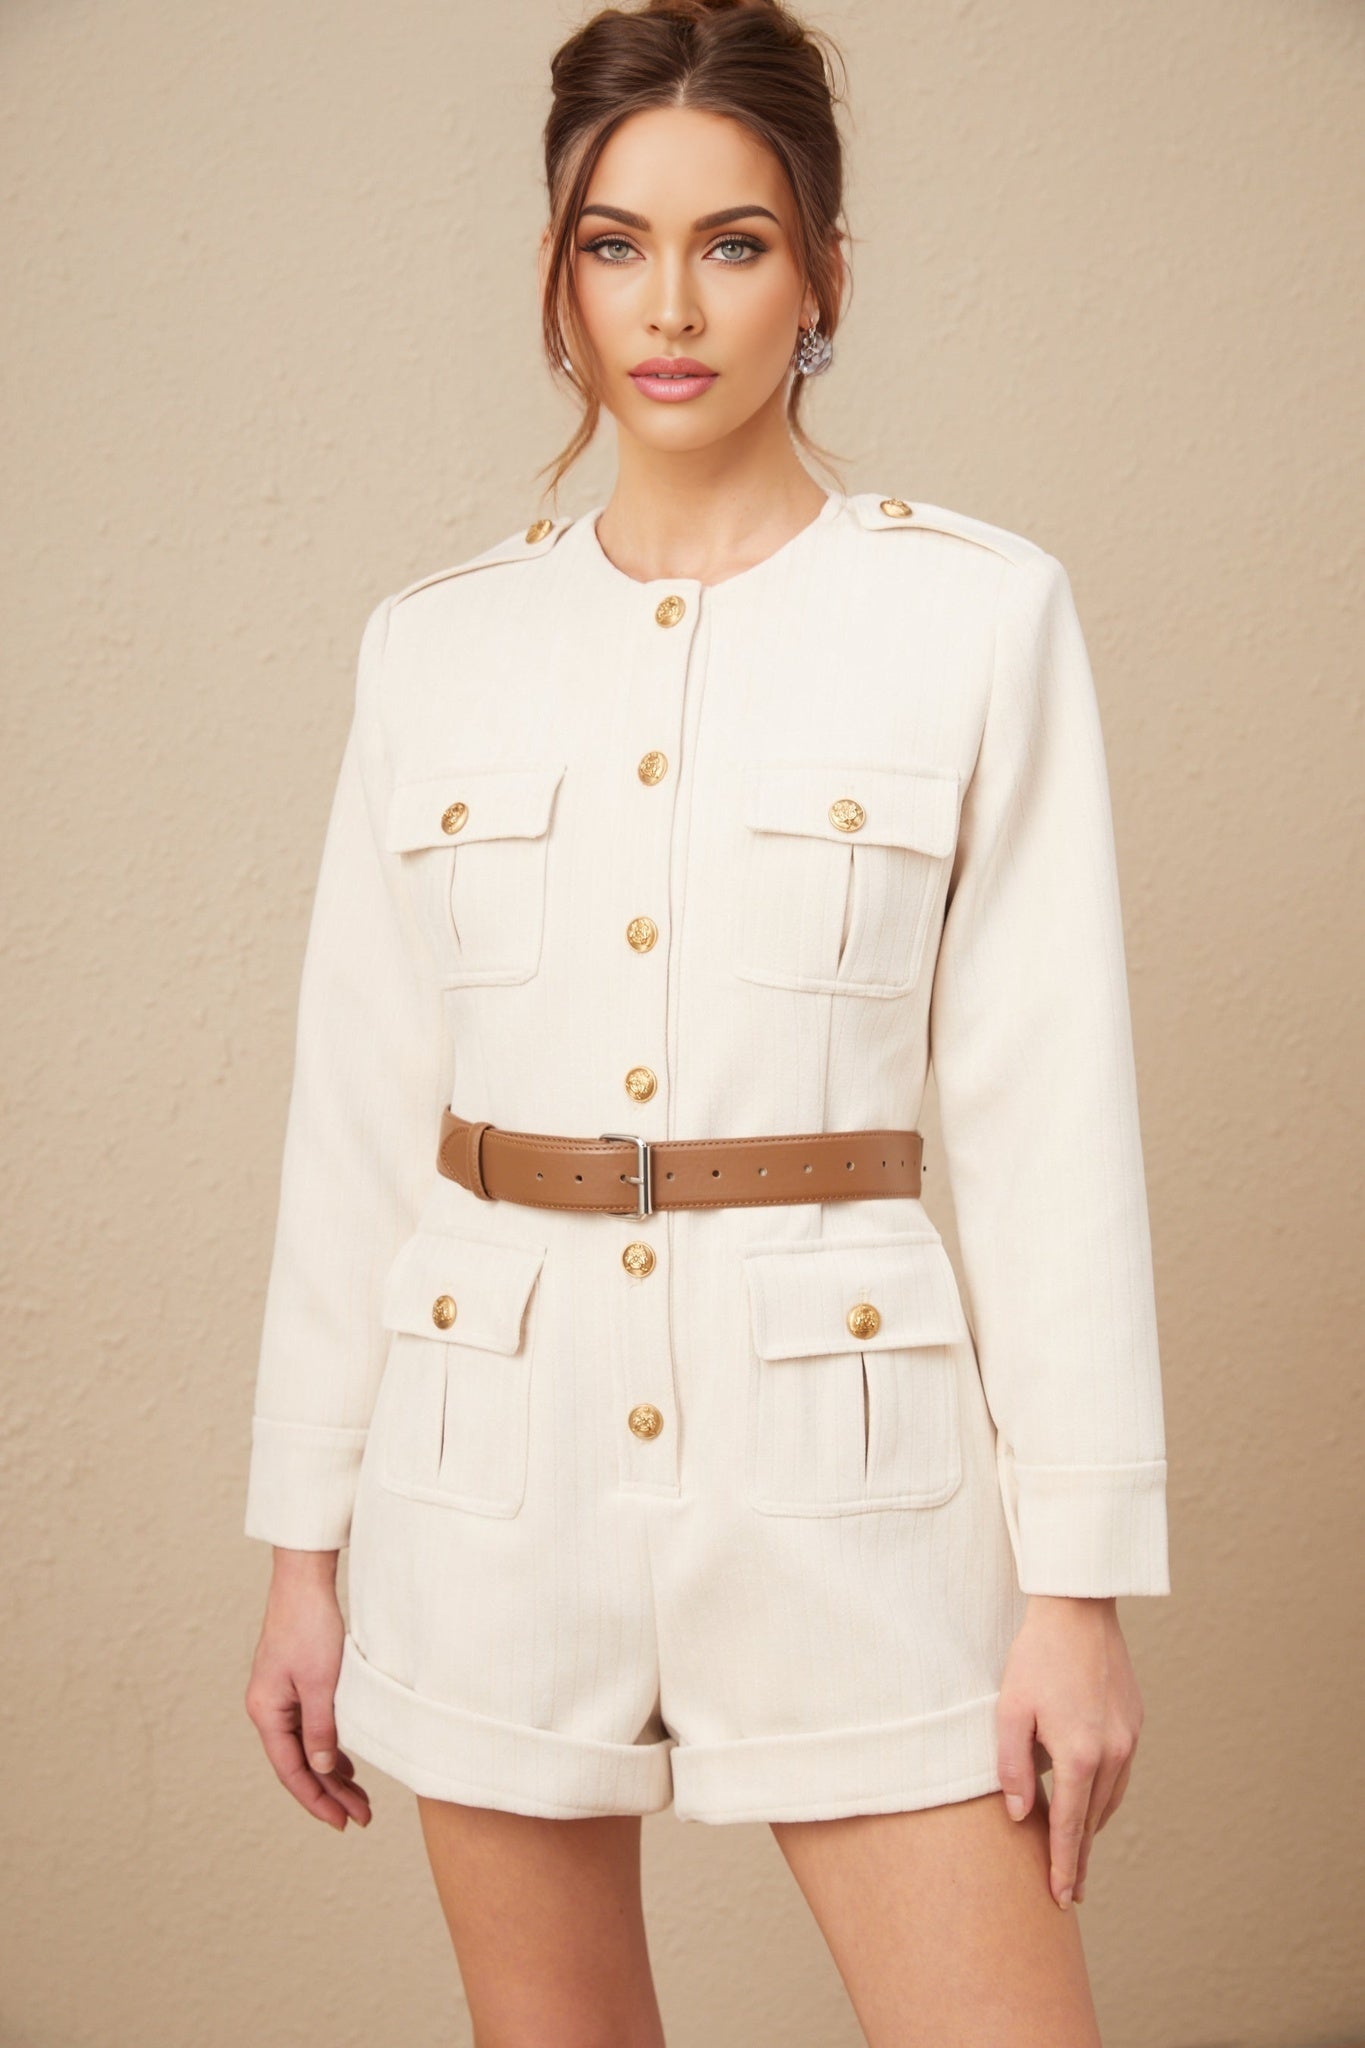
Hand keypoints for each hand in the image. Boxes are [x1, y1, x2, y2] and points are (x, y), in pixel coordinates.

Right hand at [244, 1549, 372, 1830]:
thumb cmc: (310, 1626)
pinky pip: (310, 1728)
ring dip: (331, 1772)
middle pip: (299, 1763)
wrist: (303, 1582)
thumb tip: (325, 1768)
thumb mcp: (322, 1683)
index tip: (342, 1822)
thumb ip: (322, 1729)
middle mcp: (268, 1709)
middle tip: (361, 1816)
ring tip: (359, 1798)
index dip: (317, 1799)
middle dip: (329, 1792)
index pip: (291, 1770)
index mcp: (266, 1712)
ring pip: (306, 1747)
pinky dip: (329, 1748)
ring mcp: (280, 1697)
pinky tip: (346, 1763)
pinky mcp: (294, 1685)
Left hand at [995, 1594, 1143, 1908]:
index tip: (1060, 1898)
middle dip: (1079, 1857)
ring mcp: (1128, 1738)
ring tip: (1075, 1851)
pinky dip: (1104, 1795)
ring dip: (1092, 1827)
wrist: (1079, 1610)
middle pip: (1093, 1820)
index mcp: (1078, 1755)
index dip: (1062, 1865)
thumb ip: (1012, 1766)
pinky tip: (1090, 1800)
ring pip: (1110, 1800)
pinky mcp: (1134, 1723)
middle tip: (1069, 1891)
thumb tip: (1018, 1814)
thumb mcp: (1009, 1710)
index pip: (1068, 1826)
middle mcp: (1111, 1753)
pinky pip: (1120, 1774)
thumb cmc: (1037, 1656)